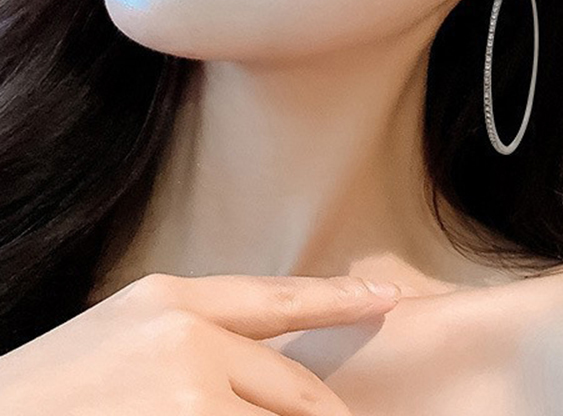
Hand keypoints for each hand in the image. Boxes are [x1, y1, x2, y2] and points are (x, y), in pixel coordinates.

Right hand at [0, 272, 402, 413]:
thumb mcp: (121, 336)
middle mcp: (190, 338)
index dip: (339, 299)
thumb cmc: (46, 391)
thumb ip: (191, 338)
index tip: (386, 298)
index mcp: (171, 299)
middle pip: (295, 386)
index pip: (279, 299)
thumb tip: (253, 365)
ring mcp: (190, 394)